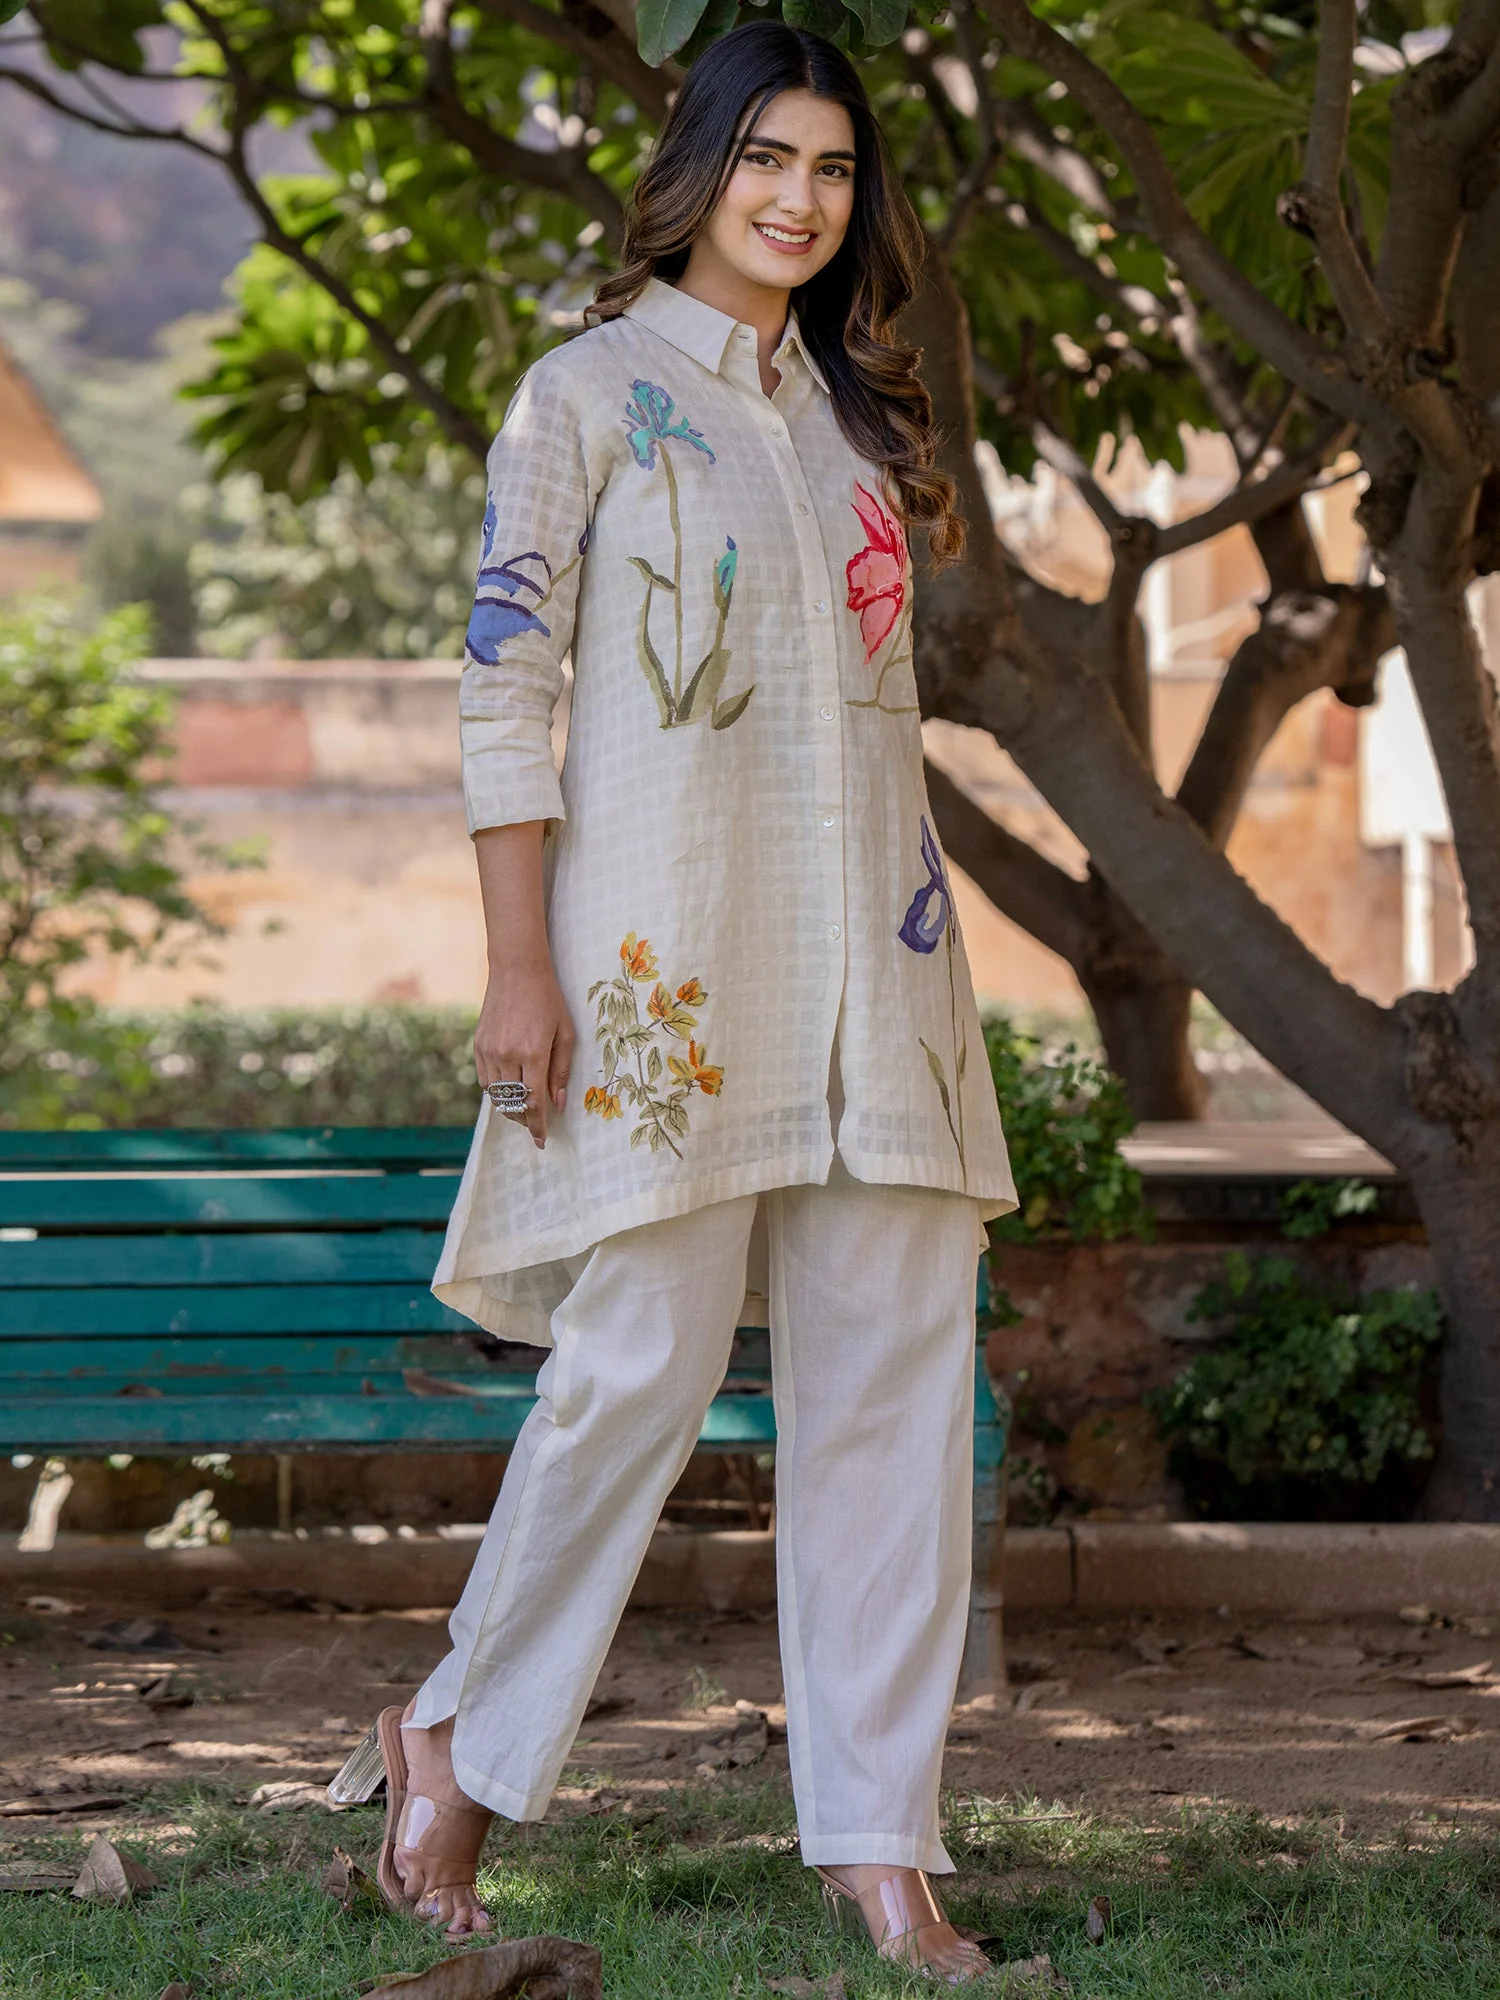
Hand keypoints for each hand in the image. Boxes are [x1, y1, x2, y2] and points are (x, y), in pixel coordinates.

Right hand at [475, 960, 574, 1148]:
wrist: (516, 970)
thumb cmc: (548, 999)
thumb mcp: (565, 1033)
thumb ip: (561, 1071)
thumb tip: (558, 1104)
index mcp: (533, 1053)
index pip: (533, 1102)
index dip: (538, 1126)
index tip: (542, 1141)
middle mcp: (507, 1055)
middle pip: (512, 1104)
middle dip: (524, 1121)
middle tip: (535, 1126)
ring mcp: (489, 1050)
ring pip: (496, 1095)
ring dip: (510, 1108)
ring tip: (523, 1110)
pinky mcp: (478, 1045)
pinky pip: (485, 1080)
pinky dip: (496, 1091)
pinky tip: (508, 1090)